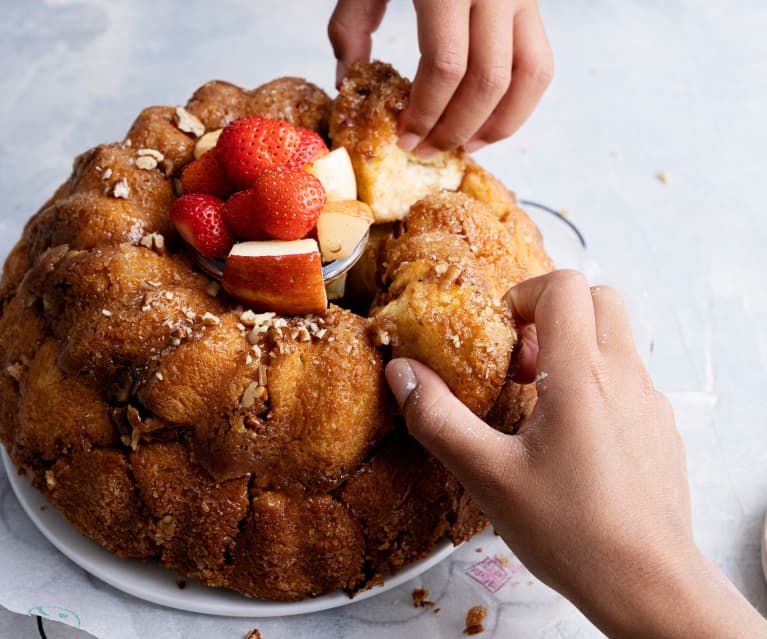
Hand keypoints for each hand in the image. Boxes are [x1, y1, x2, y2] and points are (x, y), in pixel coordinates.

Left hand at [328, 0, 553, 156]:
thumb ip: (352, 25)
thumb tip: (347, 83)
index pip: (447, 65)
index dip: (426, 112)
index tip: (404, 137)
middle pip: (488, 81)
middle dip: (456, 127)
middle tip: (426, 150)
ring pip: (529, 77)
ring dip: (497, 125)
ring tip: (464, 145)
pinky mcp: (534, 2)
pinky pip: (540, 63)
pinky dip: (518, 103)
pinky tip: (488, 122)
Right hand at [386, 270, 766, 637]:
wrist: (648, 584)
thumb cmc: (573, 533)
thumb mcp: (489, 475)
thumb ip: (438, 418)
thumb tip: (402, 374)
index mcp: (581, 375)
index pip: (564, 286)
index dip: (524, 296)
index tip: (500, 337)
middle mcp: (624, 376)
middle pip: (598, 298)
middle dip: (553, 314)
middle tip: (520, 360)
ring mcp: (650, 401)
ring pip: (616, 337)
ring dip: (575, 347)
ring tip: (540, 400)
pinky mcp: (660, 427)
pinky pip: (628, 377)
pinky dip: (597, 381)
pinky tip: (571, 435)